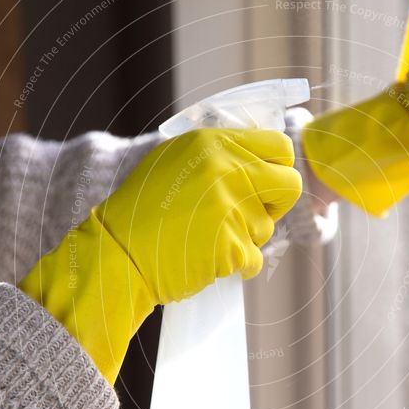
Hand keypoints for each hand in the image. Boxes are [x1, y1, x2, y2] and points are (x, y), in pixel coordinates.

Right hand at [96, 128, 300, 302]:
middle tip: (249, 213)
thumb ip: (219, 154)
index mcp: (213, 143)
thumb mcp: (175, 160)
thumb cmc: (143, 212)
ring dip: (246, 238)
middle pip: (291, 185)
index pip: (280, 146)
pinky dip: (236, 265)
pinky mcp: (231, 244)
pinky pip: (254, 259)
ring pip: (268, 228)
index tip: (265, 183)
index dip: (278, 168)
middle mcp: (226, 169)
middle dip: (276, 204)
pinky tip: (207, 258)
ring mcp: (230, 207)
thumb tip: (260, 159)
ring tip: (207, 237)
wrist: (118, 254)